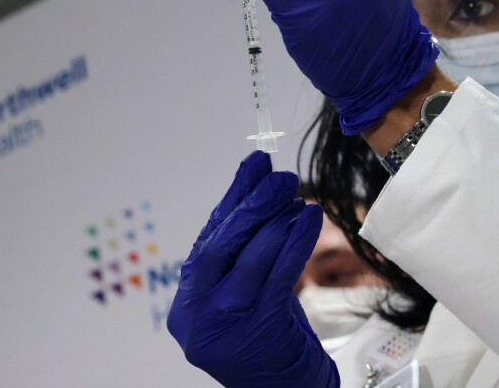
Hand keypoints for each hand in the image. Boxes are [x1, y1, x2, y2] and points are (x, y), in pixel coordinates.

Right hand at [167, 151, 338, 386]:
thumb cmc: (265, 335)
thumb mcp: (244, 291)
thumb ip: (243, 247)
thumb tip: (256, 185)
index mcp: (188, 301)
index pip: (208, 238)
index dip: (233, 198)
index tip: (254, 164)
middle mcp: (197, 313)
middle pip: (219, 246)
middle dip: (251, 205)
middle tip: (278, 176)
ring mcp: (224, 324)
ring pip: (249, 259)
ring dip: (276, 220)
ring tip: (297, 196)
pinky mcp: (257, 328)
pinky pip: (279, 275)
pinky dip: (296, 241)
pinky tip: (309, 219)